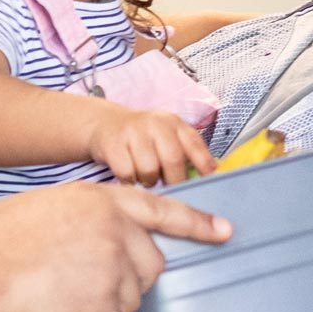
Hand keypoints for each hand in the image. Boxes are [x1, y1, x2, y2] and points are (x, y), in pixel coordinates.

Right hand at [0, 182, 230, 311]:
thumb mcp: (46, 206)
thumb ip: (83, 215)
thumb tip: (91, 231)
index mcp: (103, 202)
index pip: (163, 210)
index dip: (196, 222)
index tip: (224, 231)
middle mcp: (119, 234)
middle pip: (150, 263)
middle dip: (128, 275)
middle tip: (84, 279)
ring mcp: (117, 271)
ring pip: (130, 296)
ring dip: (103, 301)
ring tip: (58, 292)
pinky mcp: (109, 308)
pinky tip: (56, 310)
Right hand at [86, 102, 215, 186]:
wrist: (104, 124)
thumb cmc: (142, 138)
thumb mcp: (165, 136)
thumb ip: (184, 152)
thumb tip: (208, 177)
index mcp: (173, 123)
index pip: (194, 143)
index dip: (203, 163)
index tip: (208, 181)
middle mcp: (155, 123)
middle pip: (173, 159)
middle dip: (174, 180)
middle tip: (170, 188)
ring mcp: (133, 132)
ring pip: (149, 170)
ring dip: (149, 181)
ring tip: (146, 178)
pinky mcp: (113, 143)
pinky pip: (127, 173)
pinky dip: (129, 181)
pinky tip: (129, 177)